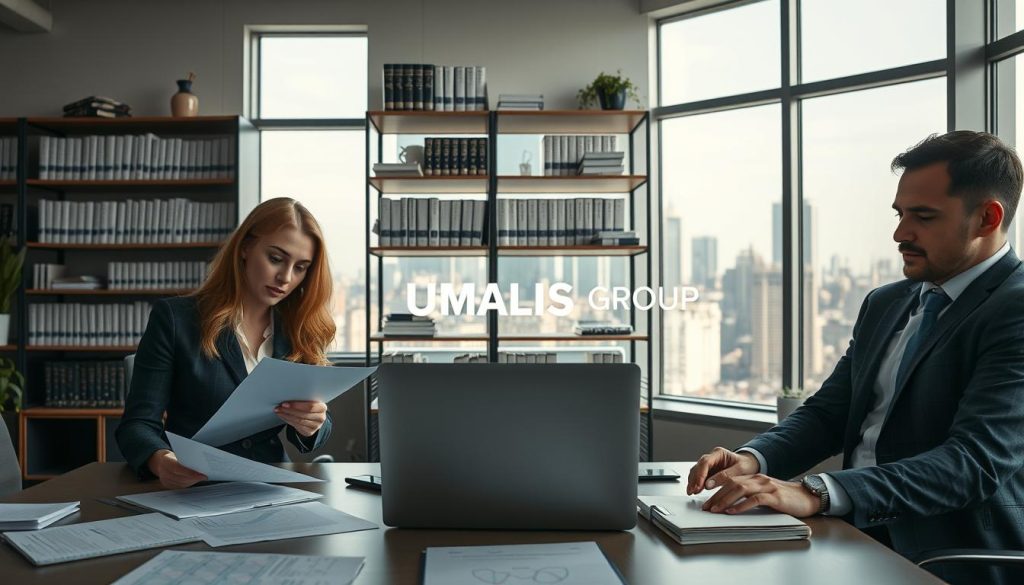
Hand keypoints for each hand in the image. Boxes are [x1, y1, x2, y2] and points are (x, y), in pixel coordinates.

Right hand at [147, 449, 206, 488]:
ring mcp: (164, 479)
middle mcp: (163, 471)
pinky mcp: (167, 484)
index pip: (179, 468)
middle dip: (194, 478)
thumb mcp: (178, 452)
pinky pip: (179, 486)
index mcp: (166, 460)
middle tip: (205, 476)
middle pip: (181, 478)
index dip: (191, 473)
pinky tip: (194, 480)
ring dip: (192, 481)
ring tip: (201, 478)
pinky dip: (188, 483)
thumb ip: (186, 457)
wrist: (159, 461)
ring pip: (181, 483)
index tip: (203, 475)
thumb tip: (201, 463)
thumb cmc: (173, 455)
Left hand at [275, 400, 327, 436]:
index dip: (297, 405)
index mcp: (322, 407)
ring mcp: (316, 426)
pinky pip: (297, 426)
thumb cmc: (310, 407)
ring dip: (286, 416)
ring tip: (279, 411)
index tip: (285, 403)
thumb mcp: (310, 401)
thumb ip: (304, 399)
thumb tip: (288, 396)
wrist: (315, 418)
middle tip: (279, 407)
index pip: (310, 406)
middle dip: (289, 410)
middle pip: (303, 414)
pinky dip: (288, 420)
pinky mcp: (310, 432)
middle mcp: (321, 417)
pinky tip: (283, 416)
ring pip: (299, 421)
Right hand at [687, 447, 759, 494]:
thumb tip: (708, 484)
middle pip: (698, 466)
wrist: (750, 465)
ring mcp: (709, 464)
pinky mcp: (709, 471)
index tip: (699, 485)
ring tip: (692, 492)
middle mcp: (712, 457)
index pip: (705, 462)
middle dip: (694, 479)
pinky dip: (696, 483)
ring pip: (696, 471)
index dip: (700, 474)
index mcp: (719, 453)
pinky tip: (694, 490)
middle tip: (693, 490)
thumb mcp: (740, 470)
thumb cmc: (746, 466)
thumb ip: (725, 476)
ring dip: (693, 482)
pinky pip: (699, 476)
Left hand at [700, 474, 820, 517]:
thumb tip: (729, 505)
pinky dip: (741, 505)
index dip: (716, 490)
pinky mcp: (775, 496)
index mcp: (754, 478)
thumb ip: (750, 496)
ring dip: (725, 500)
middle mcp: (759, 479)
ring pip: (740, 490)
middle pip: (732, 484)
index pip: (730, 481)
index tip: (706, 500)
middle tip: (706, 507)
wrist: (807, 497)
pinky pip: (755, 499)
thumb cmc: (785, 499)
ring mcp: (767, 486)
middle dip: (716, 496)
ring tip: (715, 509)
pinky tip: (733, 511)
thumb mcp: (764, 494)